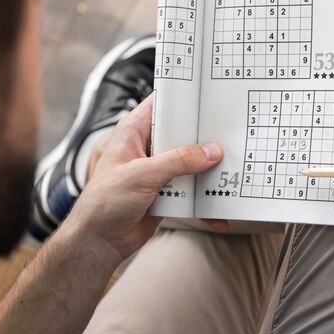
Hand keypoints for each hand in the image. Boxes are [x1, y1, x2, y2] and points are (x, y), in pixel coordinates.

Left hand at [64, 95, 223, 261]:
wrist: (98, 241)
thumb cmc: (104, 202)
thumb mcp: (141, 174)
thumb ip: (177, 161)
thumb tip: (210, 152)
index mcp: (134, 132)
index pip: (162, 103)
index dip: (183, 97)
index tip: (210, 92)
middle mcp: (148, 149)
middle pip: (183, 135)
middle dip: (206, 137)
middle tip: (233, 134)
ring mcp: (159, 172)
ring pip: (192, 165)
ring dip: (209, 171)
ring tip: (234, 172)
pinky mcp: (167, 194)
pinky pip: (191, 193)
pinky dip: (204, 203)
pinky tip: (219, 213)